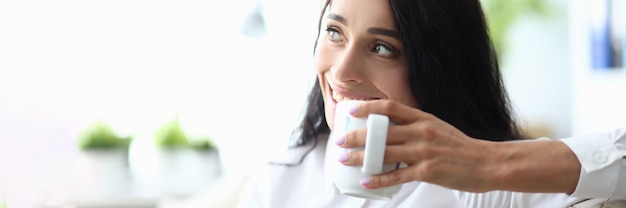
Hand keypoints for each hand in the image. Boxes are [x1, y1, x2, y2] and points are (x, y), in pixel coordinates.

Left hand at [336, 100, 579, 193]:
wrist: (488, 163)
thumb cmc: (460, 147)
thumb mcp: (438, 128)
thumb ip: (415, 126)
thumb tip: (389, 128)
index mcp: (424, 119)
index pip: (390, 107)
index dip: (367, 106)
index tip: (349, 108)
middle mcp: (422, 132)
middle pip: (381, 131)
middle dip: (356, 135)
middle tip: (339, 140)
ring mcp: (425, 152)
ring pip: (385, 153)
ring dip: (360, 157)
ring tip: (344, 159)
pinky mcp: (428, 171)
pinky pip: (397, 175)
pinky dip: (379, 179)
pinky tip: (365, 181)